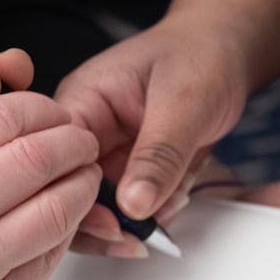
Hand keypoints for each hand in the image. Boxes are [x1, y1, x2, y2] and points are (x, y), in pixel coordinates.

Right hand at [0, 91, 100, 279]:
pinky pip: (52, 252)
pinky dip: (72, 226)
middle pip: (35, 157)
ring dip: (83, 184)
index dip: (43, 109)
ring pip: (56, 206)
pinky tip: (69, 216)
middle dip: (74, 142)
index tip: (56, 114)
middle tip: (82, 142)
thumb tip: (26, 120)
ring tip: (85, 176)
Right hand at [55, 9, 252, 254]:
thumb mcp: (185, 102)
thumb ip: (160, 155)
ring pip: (100, 209)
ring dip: (139, 217)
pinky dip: (157, 210)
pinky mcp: (129, 169)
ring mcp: (106, 153)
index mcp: (80, 102)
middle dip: (111, 219)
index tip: (116, 225)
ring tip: (175, 197)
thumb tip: (134, 206)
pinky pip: (131, 206)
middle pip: (69, 195)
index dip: (77, 201)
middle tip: (147, 230)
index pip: (52, 162)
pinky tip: (179, 192)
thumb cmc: (201, 54)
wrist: (227, 49)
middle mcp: (85, 132)